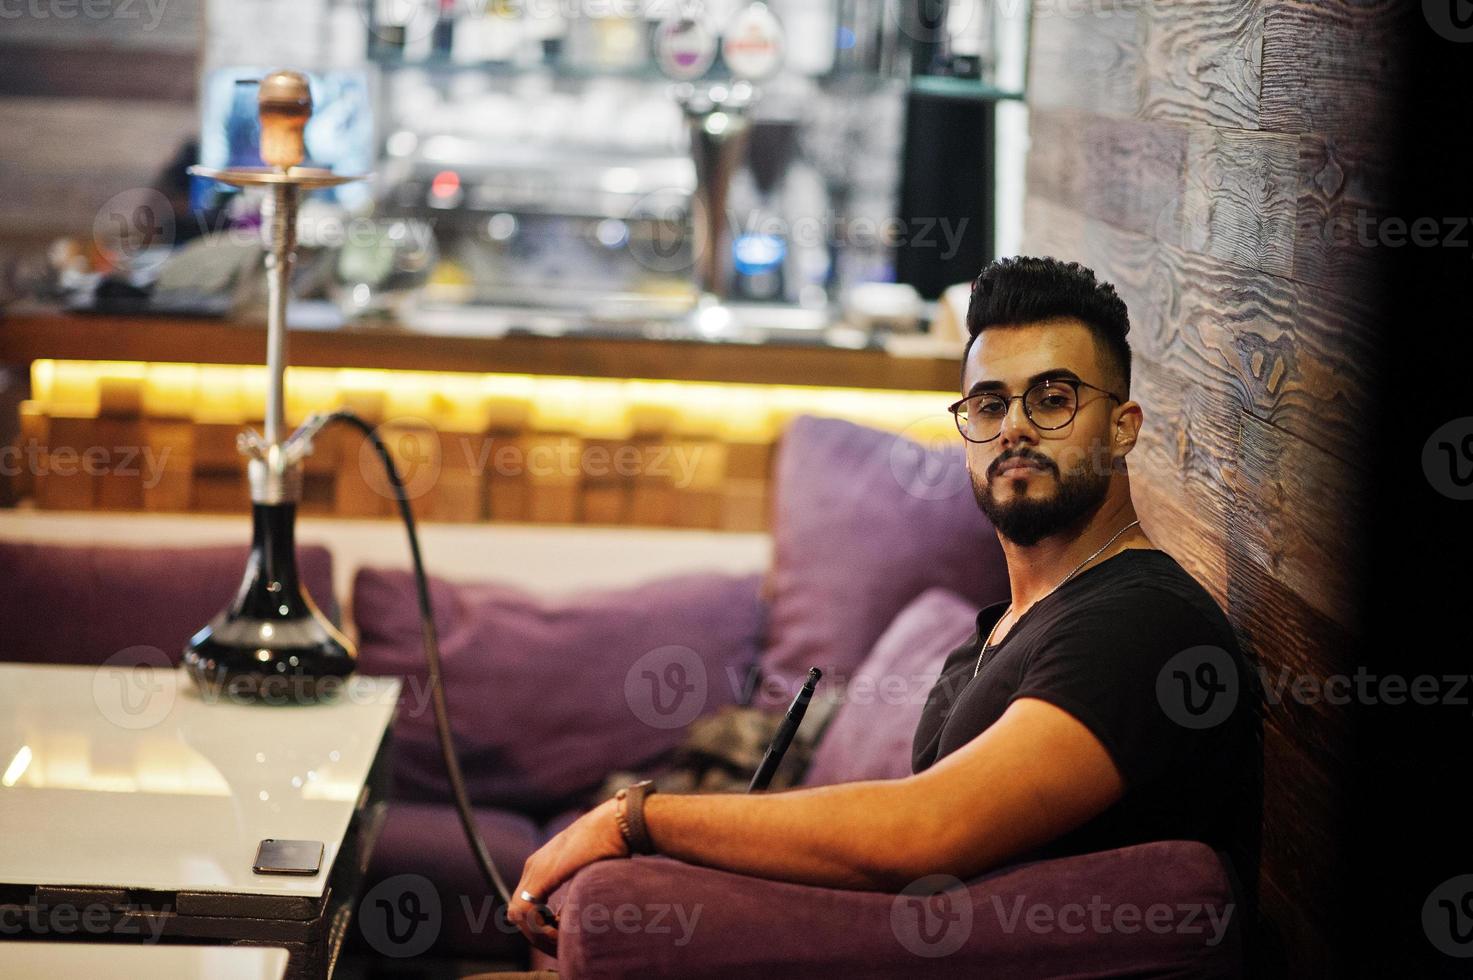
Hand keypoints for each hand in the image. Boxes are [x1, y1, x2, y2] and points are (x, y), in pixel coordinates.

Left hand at [508, 797, 629, 954]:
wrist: (618, 823)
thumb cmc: (613, 844)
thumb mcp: (589, 870)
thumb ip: (579, 887)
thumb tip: (582, 912)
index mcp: (543, 864)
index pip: (526, 904)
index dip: (539, 926)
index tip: (560, 936)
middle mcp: (534, 865)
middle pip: (518, 912)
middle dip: (536, 934)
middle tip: (558, 945)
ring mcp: (536, 868)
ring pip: (517, 914)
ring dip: (537, 934)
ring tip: (560, 942)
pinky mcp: (543, 874)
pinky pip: (525, 910)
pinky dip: (538, 928)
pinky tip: (559, 932)